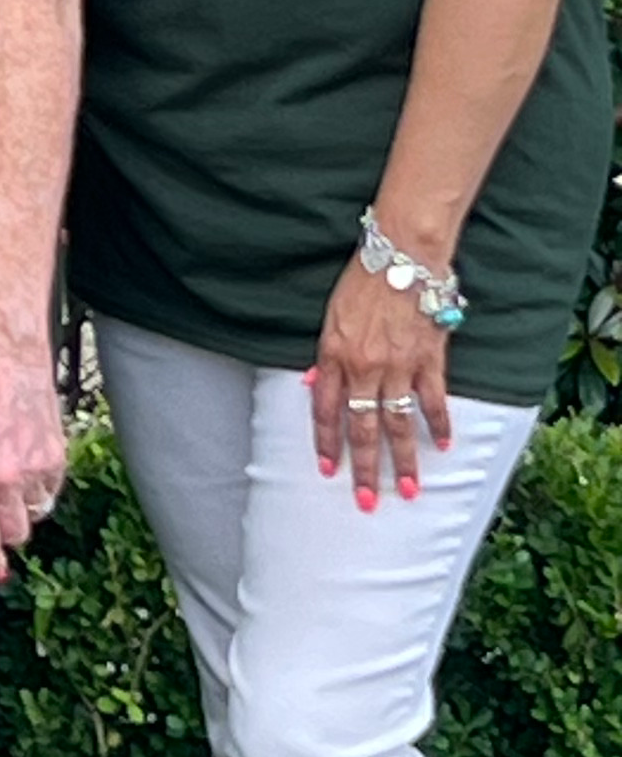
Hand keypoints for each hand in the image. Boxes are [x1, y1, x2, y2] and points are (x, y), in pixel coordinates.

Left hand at [0, 337, 64, 584]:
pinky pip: (52, 491)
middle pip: (16, 534)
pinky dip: (42, 487)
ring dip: (24, 508)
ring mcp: (35, 471)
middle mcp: (5, 481)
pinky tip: (30, 467)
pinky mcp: (57, 458)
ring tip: (13, 483)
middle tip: (1, 519)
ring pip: (35, 514)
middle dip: (8, 533)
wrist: (5, 361)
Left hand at [309, 258, 454, 508]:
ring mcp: (399, 365)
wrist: (402, 254)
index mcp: (334, 356)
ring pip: (398, 423)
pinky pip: (433, 399)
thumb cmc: (363, 280)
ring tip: (408, 490)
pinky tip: (443, 446)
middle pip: (362, 427)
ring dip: (404, 460)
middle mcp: (364, 367)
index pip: (326, 412)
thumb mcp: (329, 317)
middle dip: (364, 468)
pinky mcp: (429, 358)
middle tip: (366, 502)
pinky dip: (439, 424)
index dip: (327, 443)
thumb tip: (313, 386)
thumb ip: (325, 356)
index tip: (328, 472)